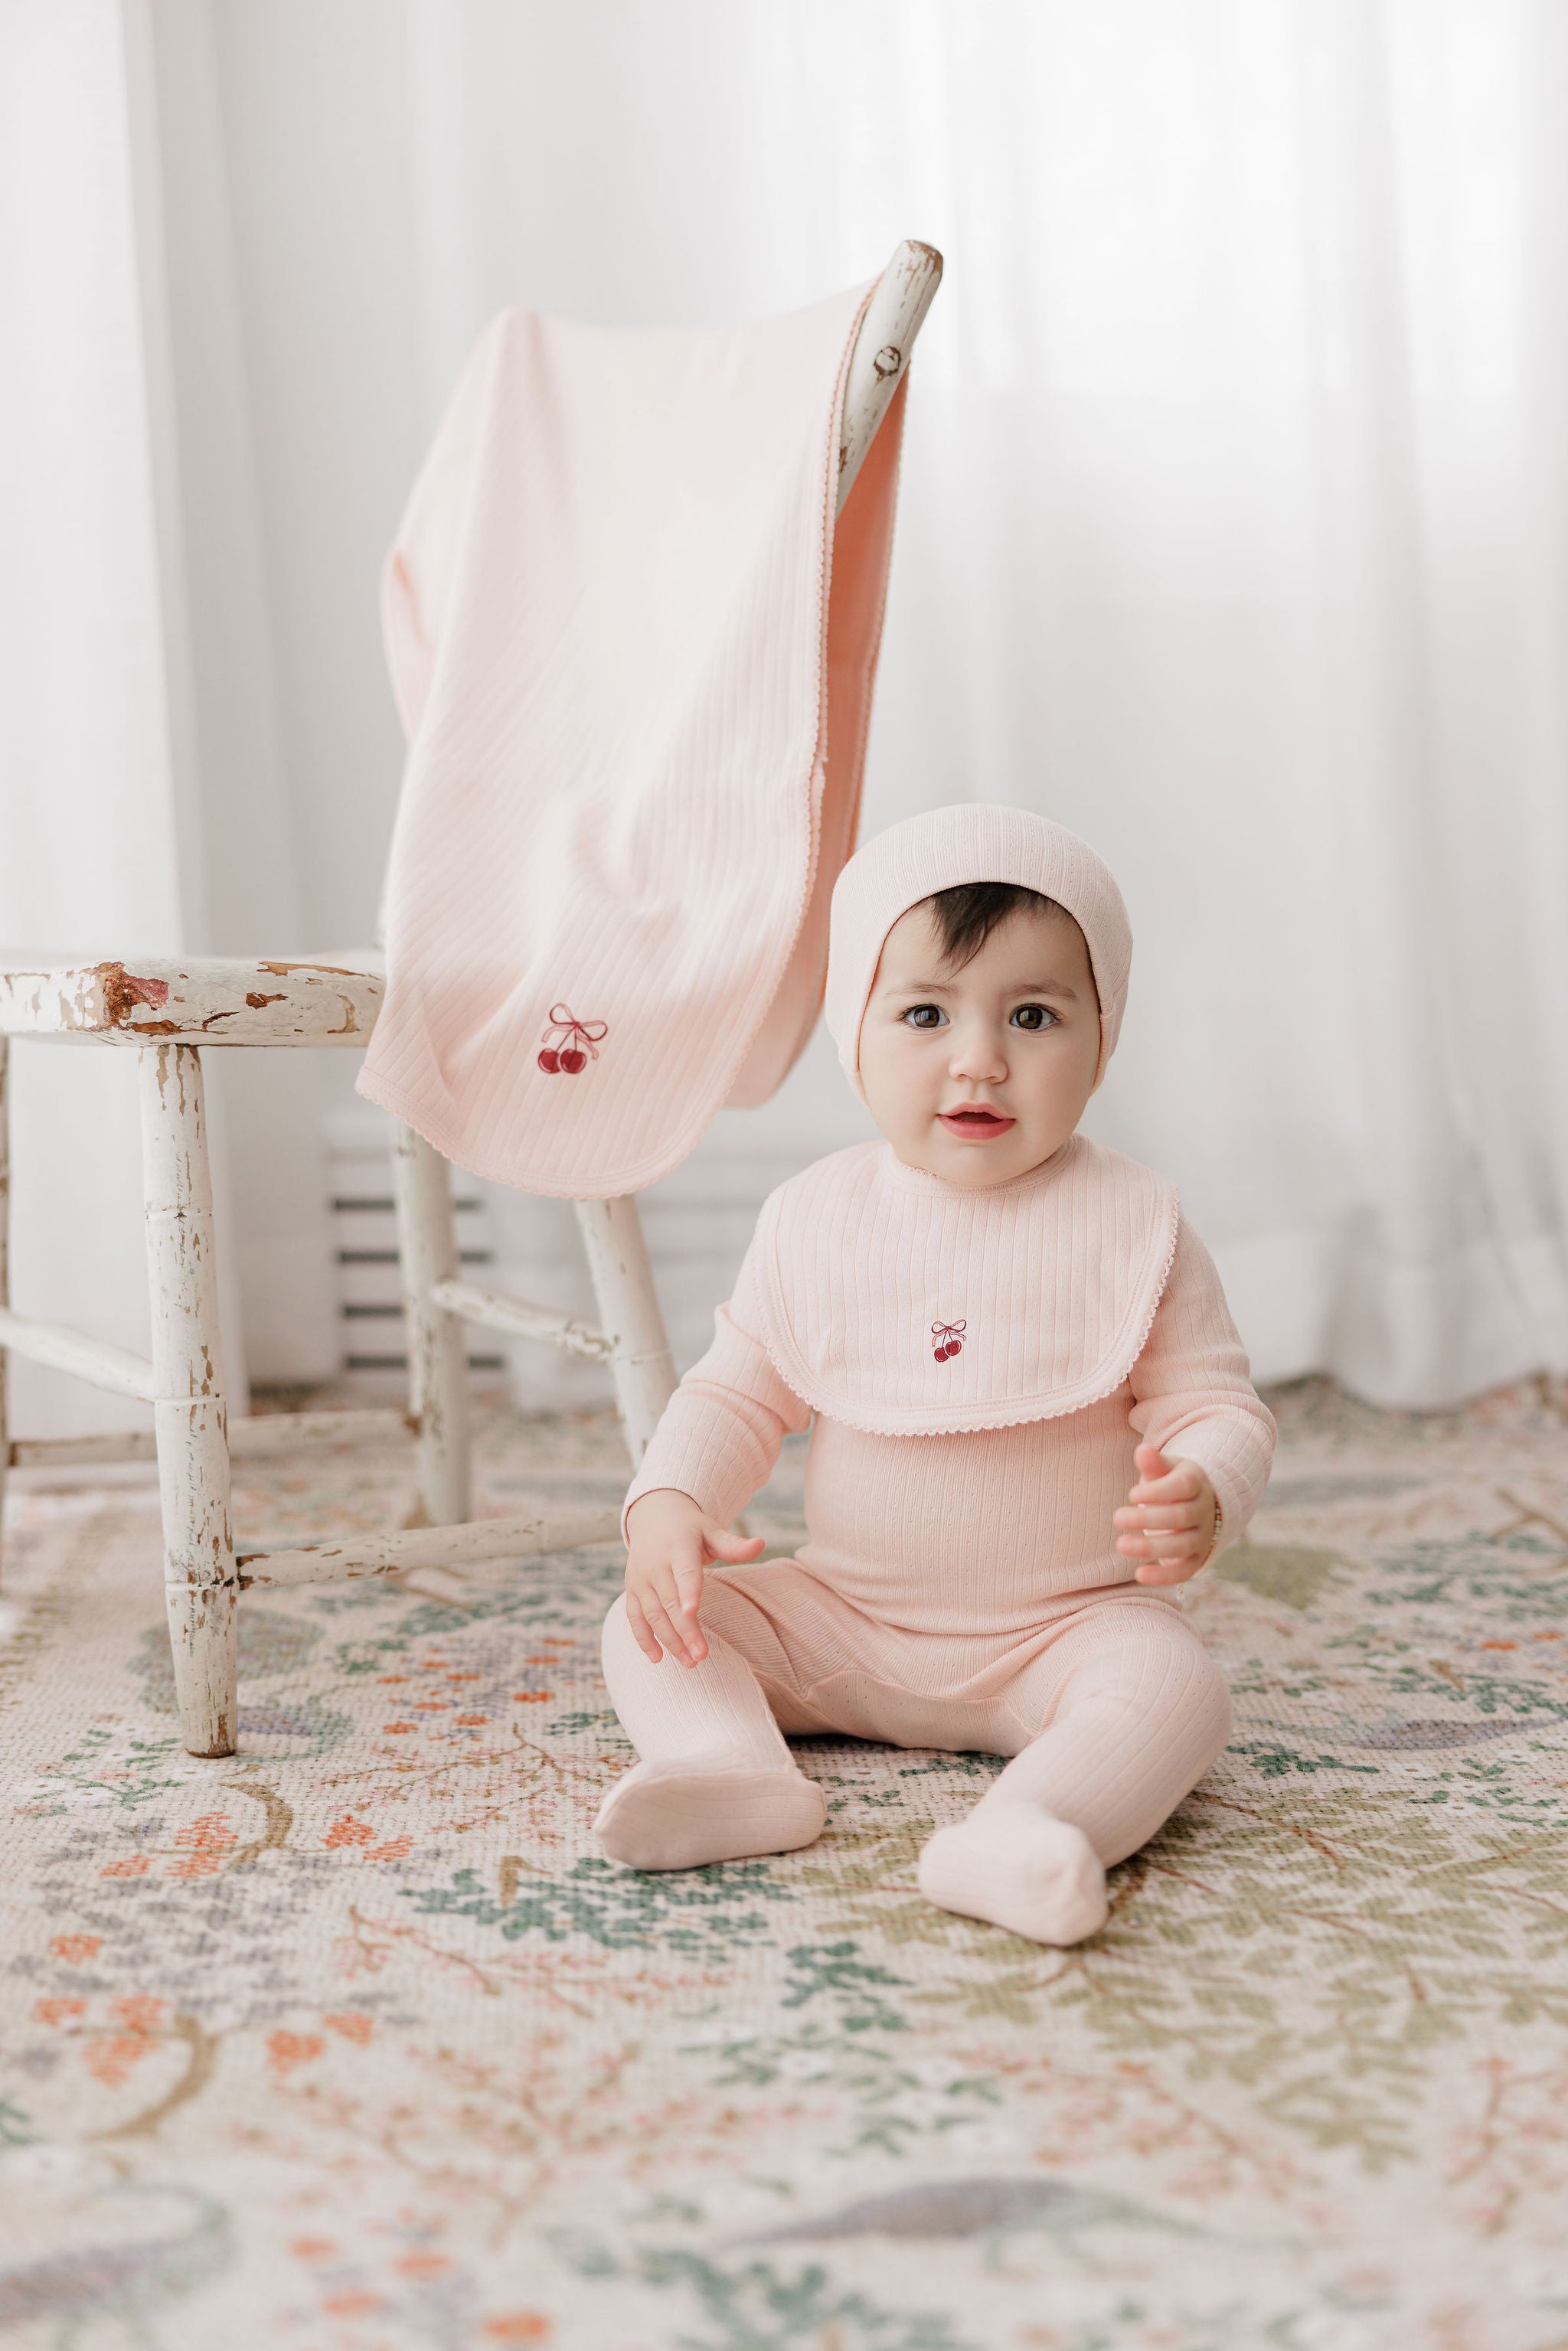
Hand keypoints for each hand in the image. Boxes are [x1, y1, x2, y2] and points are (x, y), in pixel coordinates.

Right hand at [623, 1488, 765, 1665]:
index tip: (693, 1612)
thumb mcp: (711, 1530)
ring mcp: (641, 1579)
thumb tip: (761, 1544)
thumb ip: (733, 1544)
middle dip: (684, 1630)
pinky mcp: (632, 1590)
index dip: (688, 1592)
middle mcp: (655, 1564)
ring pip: (652, 1614)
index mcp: (678, 1547)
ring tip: (689, 1662)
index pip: (684, 1572)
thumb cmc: (690, 1528)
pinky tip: (658, 1658)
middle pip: (669, 1601)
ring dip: (668, 1640)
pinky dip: (643, 1638)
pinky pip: (634, 1617)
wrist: (653, 1517)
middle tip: (701, 1656)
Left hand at [1113, 1445, 1218, 1585]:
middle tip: (1117, 1517)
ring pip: (1182, 1545)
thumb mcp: (1165, 1469)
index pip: (1183, 1486)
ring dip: (1151, 1547)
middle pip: (1180, 1517)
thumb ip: (1154, 1464)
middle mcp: (1203, 1511)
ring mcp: (1203, 1536)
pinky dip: (1165, 1576)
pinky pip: (1185, 1570)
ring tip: (1121, 1544)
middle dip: (1147, 1519)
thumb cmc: (1172, 1483)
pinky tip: (1139, 1575)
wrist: (1198, 1505)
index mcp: (1196, 1483)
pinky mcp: (1197, 1558)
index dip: (1159, 1491)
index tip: (1132, 1494)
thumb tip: (1143, 1450)